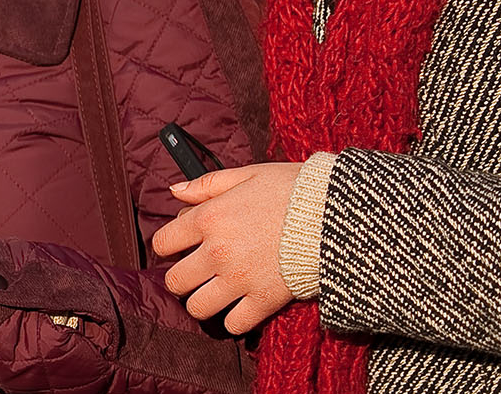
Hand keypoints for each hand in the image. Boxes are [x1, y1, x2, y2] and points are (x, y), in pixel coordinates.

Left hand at [150, 162, 301, 333]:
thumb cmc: (293, 190)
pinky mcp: (265, 300)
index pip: (163, 243)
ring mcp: (239, 279)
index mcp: (208, 219)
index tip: (182, 247)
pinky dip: (235, 319)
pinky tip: (242, 306)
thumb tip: (174, 192)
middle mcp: (217, 252)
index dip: (169, 246)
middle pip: (175, 281)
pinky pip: (234, 324)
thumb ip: (206, 185)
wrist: (337, 213)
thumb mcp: (247, 175)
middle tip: (197, 273)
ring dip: (202, 301)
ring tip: (215, 292)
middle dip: (182, 278)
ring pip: (197, 307)